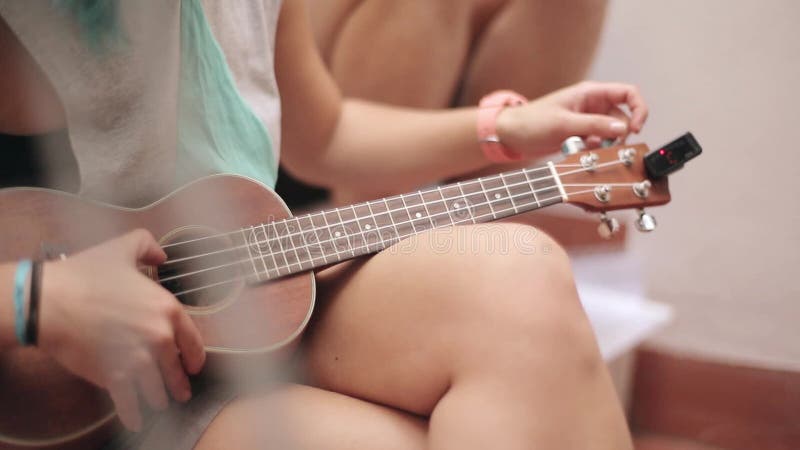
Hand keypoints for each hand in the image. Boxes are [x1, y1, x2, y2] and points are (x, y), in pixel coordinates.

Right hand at [38, 230, 205, 430]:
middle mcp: (159, 337)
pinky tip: (135, 420)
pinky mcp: (114, 376)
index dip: (194, 356)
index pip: (192, 341)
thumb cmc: (85, 274)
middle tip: (180, 392)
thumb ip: (148, 246)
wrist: (50, 301)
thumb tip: (161, 255)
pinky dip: (134, 414)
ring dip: (159, 399)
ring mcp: (138, 360)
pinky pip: (130, 403)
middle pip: (176, 369)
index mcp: (167, 309)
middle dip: (178, 383)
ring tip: (159, 404)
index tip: (193, 365)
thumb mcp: (122, 248)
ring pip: (157, 389)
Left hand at [495, 81, 648, 156]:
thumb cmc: (531, 122)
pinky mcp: (580, 136)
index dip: (638, 109)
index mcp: (591, 93)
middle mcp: (592, 106)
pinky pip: (598, 143)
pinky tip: (578, 151)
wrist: (510, 135)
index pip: (628, 93)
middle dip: (618, 134)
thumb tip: (623, 129)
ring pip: (611, 134)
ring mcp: (587, 121)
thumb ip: (595, 125)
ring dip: (604, 144)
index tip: (635, 128)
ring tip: (585, 148)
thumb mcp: (564, 123)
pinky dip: (594, 149)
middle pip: (622, 118)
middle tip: (606, 145)